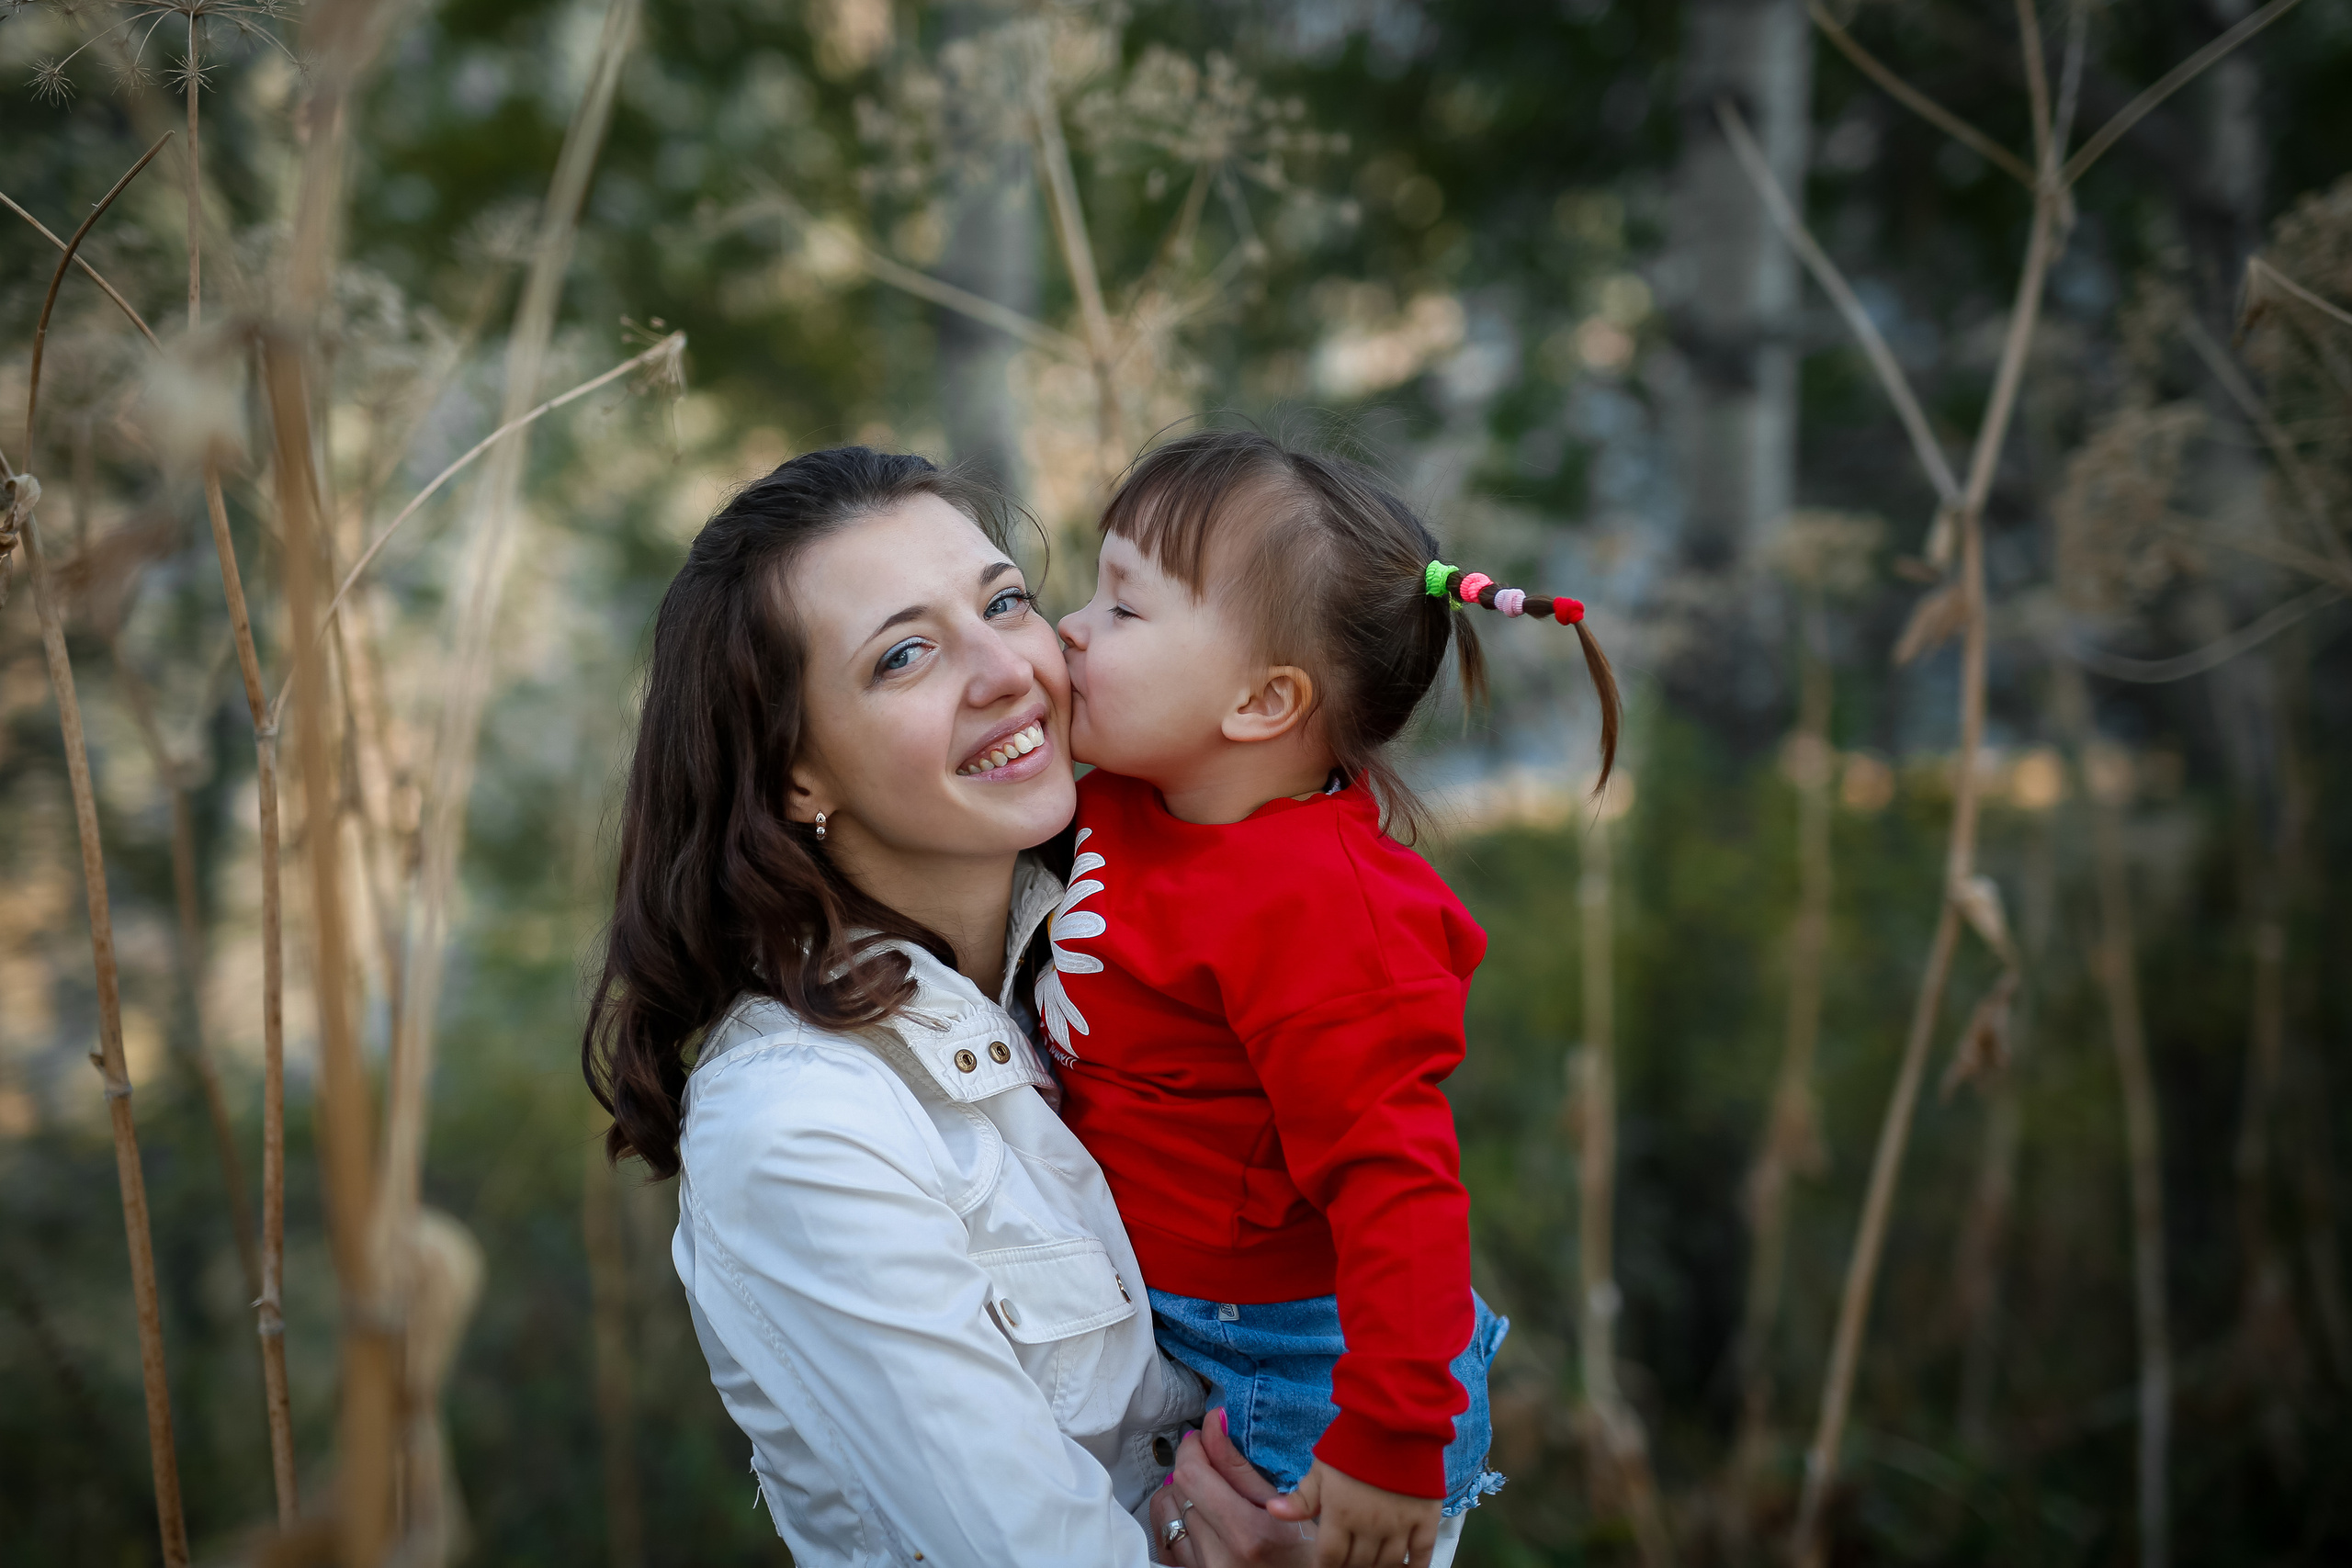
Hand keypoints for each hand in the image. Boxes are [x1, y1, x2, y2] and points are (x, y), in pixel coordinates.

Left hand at [1150, 1417, 1313, 1567]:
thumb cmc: (1304, 1551)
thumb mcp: (1283, 1505)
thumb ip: (1240, 1468)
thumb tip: (1213, 1426)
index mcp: (1246, 1533)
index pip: (1193, 1475)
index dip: (1194, 1446)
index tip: (1207, 1432)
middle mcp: (1217, 1555)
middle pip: (1179, 1488)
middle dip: (1194, 1465)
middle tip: (1215, 1460)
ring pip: (1167, 1509)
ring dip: (1183, 1491)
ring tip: (1209, 1491)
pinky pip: (1165, 1535)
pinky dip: (1176, 1516)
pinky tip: (1197, 1513)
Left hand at [1264, 1458, 1440, 1567]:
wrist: (1395, 1418)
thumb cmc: (1352, 1441)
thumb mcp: (1321, 1468)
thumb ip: (1301, 1497)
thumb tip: (1273, 1512)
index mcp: (1340, 1515)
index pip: (1330, 1559)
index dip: (1325, 1567)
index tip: (1325, 1565)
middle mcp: (1370, 1527)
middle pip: (1359, 1563)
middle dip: (1350, 1566)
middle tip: (1348, 1560)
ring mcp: (1400, 1524)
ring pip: (1388, 1563)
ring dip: (1378, 1567)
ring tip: (1372, 1562)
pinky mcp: (1425, 1517)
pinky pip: (1422, 1553)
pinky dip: (1416, 1567)